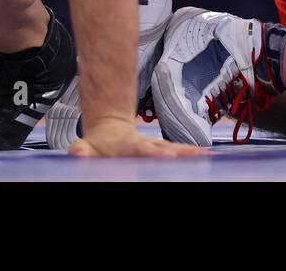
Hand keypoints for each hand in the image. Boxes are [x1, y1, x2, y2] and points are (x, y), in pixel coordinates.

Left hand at [69, 117, 206, 158]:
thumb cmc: (97, 145)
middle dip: (180, 152)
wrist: (109, 129)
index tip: (167, 155)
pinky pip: (178, 153)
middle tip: (196, 155)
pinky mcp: (162, 150)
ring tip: (207, 156)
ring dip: (190, 153)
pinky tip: (206, 157)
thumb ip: (82, 151)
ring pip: (175, 149)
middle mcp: (146, 144)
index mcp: (128, 145)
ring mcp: (155, 146)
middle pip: (165, 148)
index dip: (154, 153)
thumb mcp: (84, 147)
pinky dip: (192, 154)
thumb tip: (79, 152)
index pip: (142, 149)